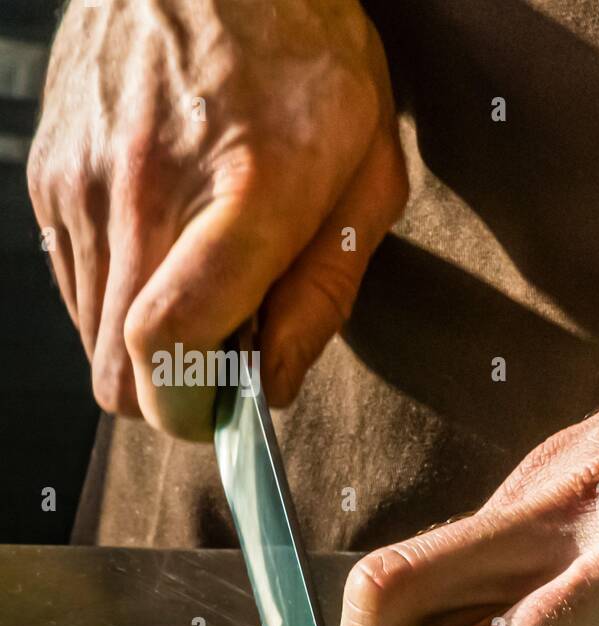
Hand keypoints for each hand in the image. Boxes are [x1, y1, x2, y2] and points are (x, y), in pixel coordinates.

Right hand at [27, 0, 407, 439]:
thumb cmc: (310, 61)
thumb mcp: (369, 175)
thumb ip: (325, 292)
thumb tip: (273, 384)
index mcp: (247, 193)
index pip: (170, 343)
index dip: (192, 409)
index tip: (225, 412)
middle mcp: (144, 189)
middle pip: (116, 368)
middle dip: (171, 393)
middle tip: (224, 360)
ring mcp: (83, 178)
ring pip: (90, 335)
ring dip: (145, 343)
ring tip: (204, 286)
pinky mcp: (49, 171)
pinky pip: (74, 281)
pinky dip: (118, 293)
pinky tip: (167, 249)